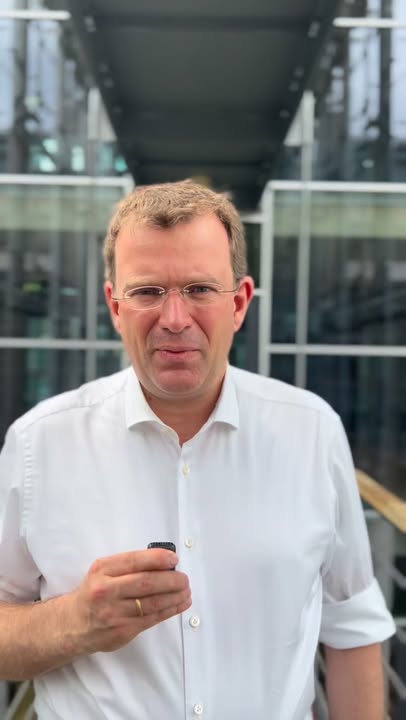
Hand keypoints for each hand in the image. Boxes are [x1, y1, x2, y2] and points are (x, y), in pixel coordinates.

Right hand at [66, 549, 190, 653]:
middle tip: (184, 578)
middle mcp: (106, 590)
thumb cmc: (94, 592)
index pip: (134, 560)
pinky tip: (179, 604)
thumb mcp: (103, 571)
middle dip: (171, 579)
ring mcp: (114, 612)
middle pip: (146, 583)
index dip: (157, 558)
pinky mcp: (122, 630)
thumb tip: (164, 562)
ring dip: (175, 596)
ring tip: (186, 591)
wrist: (73, 624)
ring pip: (152, 603)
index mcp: (102, 570)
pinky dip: (170, 610)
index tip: (174, 558)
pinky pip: (152, 619)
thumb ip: (128, 566)